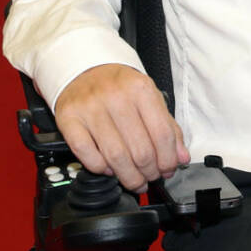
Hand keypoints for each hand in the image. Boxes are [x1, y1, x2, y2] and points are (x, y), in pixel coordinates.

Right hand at [52, 63, 188, 192]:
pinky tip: (110, 169)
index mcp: (141, 89)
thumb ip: (168, 127)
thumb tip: (181, 157)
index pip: (162, 134)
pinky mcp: (69, 119)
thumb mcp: (150, 98)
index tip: (168, 170)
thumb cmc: (120, 87)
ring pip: (115, 156)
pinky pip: (87, 155)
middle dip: (149, 172)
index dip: (168, 159)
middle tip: (151, 177)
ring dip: (128, 176)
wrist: (84, 70)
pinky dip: (101, 168)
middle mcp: (116, 97)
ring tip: (135, 180)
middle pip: (140, 150)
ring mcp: (90, 108)